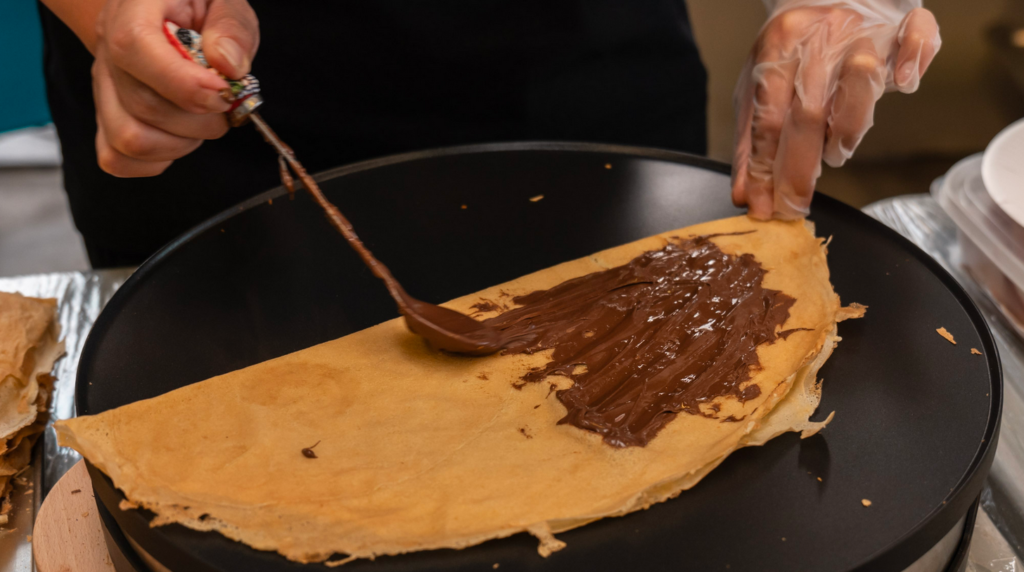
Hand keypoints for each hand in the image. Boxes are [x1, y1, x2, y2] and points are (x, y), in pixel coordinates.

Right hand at [92, 0, 258, 176]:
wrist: (170, 11)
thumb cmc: (198, 6)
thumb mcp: (225, 0)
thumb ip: (231, 26)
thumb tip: (229, 64)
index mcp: (134, 10)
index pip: (134, 48)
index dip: (183, 83)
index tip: (222, 93)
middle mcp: (109, 49)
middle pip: (142, 105)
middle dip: (201, 120)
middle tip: (226, 105)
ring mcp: (104, 86)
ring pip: (129, 138)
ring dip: (182, 143)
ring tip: (202, 121)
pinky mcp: (106, 116)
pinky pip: (116, 158)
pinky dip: (156, 161)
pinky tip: (179, 138)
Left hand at [731, 1, 939, 219]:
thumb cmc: (790, 52)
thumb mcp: (757, 91)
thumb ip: (751, 144)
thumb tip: (747, 197)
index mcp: (778, 48)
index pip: (768, 119)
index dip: (765, 169)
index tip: (766, 207)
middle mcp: (819, 37)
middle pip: (809, 111)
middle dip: (799, 168)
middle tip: (795, 204)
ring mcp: (862, 29)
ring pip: (861, 78)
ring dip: (848, 128)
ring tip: (835, 154)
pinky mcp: (900, 23)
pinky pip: (917, 33)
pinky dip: (915, 57)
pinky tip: (905, 83)